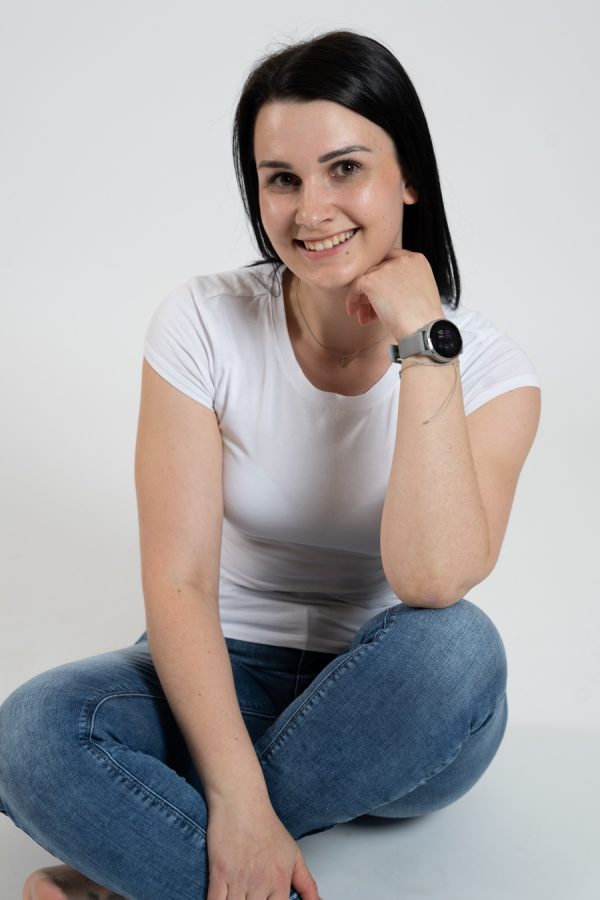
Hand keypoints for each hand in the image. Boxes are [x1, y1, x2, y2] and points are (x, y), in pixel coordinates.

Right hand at [206, 797, 320, 899]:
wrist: (242, 802)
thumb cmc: (266, 826)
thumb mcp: (293, 855)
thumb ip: (307, 885)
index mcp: (280, 882)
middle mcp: (261, 884)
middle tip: (253, 899)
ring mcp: (239, 880)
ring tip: (241, 898)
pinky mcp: (219, 873)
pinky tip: (223, 899)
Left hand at [345, 248, 444, 339]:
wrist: (423, 330)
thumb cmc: (423, 319)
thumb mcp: (420, 291)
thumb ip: (404, 281)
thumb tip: (384, 288)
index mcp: (416, 260)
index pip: (391, 260)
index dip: (383, 277)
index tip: (378, 293)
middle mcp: (402, 259)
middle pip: (377, 270)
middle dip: (372, 292)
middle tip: (371, 311)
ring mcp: (386, 268)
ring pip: (366, 279)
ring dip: (364, 299)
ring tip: (366, 317)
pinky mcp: (372, 280)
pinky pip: (355, 287)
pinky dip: (352, 300)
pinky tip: (356, 313)